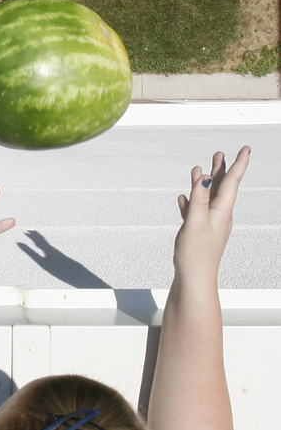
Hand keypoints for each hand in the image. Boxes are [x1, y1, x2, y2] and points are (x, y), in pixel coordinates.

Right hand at [173, 145, 249, 284]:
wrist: (194, 280)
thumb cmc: (196, 255)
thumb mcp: (196, 223)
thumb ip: (199, 199)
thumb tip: (206, 178)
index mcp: (221, 212)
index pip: (232, 182)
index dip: (239, 164)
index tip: (246, 149)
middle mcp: (219, 216)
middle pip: (222, 188)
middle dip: (221, 170)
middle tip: (220, 154)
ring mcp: (209, 225)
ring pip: (208, 198)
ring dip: (205, 184)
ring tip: (200, 171)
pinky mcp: (199, 233)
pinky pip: (197, 212)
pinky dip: (191, 202)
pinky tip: (183, 199)